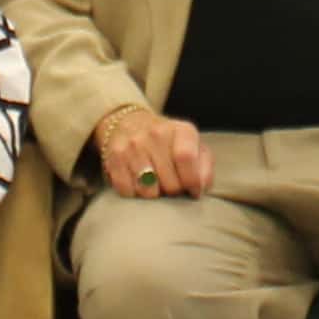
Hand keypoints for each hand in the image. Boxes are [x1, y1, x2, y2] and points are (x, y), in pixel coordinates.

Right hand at [90, 108, 213, 198]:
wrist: (130, 124)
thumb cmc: (169, 144)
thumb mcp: (194, 148)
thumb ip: (204, 168)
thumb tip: (200, 188)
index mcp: (181, 130)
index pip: (186, 158)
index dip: (192, 181)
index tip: (192, 190)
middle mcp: (156, 133)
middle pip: (170, 182)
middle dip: (174, 191)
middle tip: (171, 183)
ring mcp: (133, 145)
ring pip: (148, 191)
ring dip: (154, 194)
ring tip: (156, 182)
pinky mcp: (114, 159)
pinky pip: (128, 192)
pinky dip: (135, 194)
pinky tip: (138, 182)